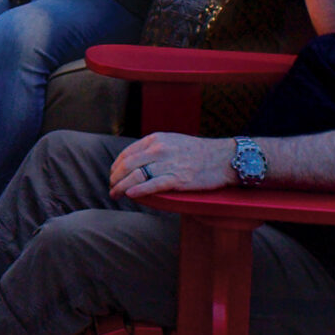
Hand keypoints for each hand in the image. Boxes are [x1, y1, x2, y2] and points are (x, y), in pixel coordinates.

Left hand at [109, 131, 233, 198]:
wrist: (223, 158)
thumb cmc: (198, 152)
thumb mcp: (171, 141)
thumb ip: (153, 149)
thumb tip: (135, 162)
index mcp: (155, 139)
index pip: (127, 153)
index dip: (116, 167)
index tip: (113, 176)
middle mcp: (158, 149)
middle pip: (127, 165)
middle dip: (115, 178)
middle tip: (111, 188)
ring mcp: (168, 164)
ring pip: (136, 176)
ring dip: (121, 187)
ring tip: (115, 195)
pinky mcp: (178, 179)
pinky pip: (152, 185)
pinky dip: (138, 191)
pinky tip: (130, 195)